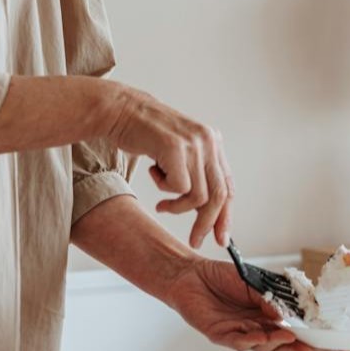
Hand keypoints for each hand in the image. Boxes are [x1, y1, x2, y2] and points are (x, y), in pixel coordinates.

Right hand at [101, 83, 232, 247]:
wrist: (121, 110)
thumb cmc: (145, 135)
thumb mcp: (179, 152)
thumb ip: (196, 174)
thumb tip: (208, 214)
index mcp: (213, 141)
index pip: (228, 186)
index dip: (225, 215)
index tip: (221, 237)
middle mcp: (208, 140)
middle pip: (218, 195)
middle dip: (207, 223)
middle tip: (195, 239)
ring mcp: (193, 143)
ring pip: (198, 195)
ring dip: (178, 206)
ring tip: (162, 202)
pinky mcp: (175, 147)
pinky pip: (179, 187)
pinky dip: (164, 189)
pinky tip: (154, 173)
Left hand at [164, 256, 303, 350]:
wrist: (191, 274)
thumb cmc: (221, 277)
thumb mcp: (252, 283)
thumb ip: (268, 298)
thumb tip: (286, 313)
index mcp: (264, 316)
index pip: (288, 329)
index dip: (303, 336)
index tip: (321, 340)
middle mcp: (253, 328)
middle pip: (278, 344)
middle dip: (295, 348)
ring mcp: (237, 333)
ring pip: (260, 345)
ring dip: (275, 343)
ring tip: (289, 338)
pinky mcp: (219, 334)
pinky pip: (236, 341)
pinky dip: (249, 340)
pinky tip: (260, 337)